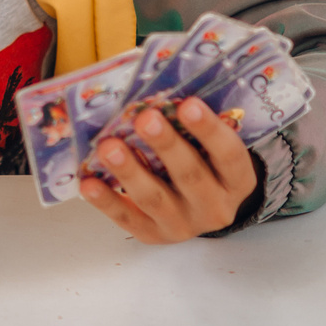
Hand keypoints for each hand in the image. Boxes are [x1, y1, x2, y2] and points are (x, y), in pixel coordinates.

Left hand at [80, 97, 258, 243]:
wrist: (202, 209)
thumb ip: (192, 126)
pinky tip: (88, 182)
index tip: (189, 103)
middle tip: (144, 118)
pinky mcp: (152, 235)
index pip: (229, 154)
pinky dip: (106, 200)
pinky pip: (126, 217)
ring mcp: (183, 225)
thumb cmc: (204, 164)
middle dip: (165, 145)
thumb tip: (159, 91)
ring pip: (154, 198)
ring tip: (108, 147)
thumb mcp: (211, 148)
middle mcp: (214, 207)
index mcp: (236, 181)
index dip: (209, 130)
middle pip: (190, 176)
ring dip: (130, 171)